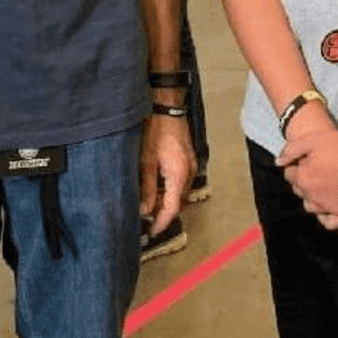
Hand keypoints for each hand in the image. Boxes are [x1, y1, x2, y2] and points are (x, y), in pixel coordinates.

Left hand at [140, 111, 194, 233]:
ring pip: (181, 192)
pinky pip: (183, 181)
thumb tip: (146, 210)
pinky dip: (172, 188)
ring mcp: (191, 165)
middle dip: (165, 213)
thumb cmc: (155, 130)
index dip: (162, 222)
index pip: (172, 209)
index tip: (152, 230)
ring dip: (168, 200)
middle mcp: (189, 172)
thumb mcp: (146, 162)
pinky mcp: (189, 158)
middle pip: (179, 203)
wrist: (167, 106)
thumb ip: (147, 189)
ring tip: (150, 201)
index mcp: (178, 175)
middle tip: (148, 218)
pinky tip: (158, 185)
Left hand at [277, 120, 337, 225]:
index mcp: (303, 178)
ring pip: (313, 207)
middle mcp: (313, 196)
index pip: (290, 175)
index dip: (295, 167)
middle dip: (303, 182)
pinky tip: (329, 209)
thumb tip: (278, 162)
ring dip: (313, 199)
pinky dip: (326, 218)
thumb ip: (291, 150)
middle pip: (301, 191)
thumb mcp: (312, 140)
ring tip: (322, 188)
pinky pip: (330, 223)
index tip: (303, 162)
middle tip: (315, 172)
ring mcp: (329, 207)